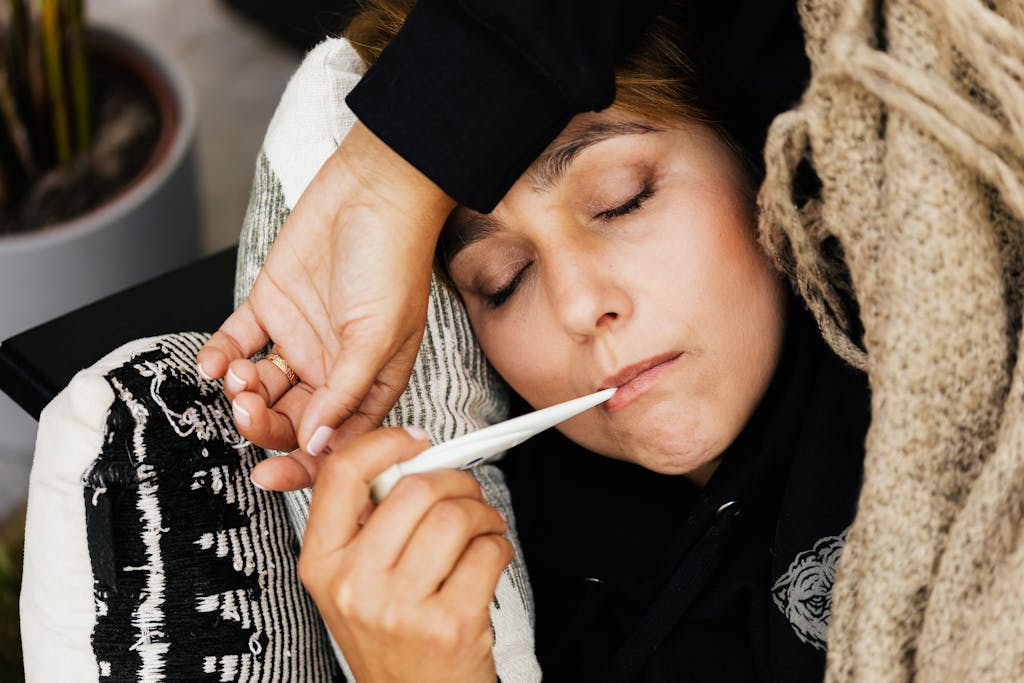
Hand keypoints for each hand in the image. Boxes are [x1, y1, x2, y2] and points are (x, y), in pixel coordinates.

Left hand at [197, 122, 455, 454]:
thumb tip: (319, 443)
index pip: (335, 441)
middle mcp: (333, 367)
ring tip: (237, 374)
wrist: (371, 190)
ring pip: (261, 387)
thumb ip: (346, 393)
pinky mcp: (271, 307)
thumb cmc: (392, 258)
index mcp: (369, 383)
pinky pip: (238, 343)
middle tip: (247, 412)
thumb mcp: (378, 335)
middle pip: (291, 419)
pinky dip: (220, 357)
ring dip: (242, 392)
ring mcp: (301, 339)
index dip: (304, 465)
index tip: (270, 477)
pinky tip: (215, 362)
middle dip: (264, 425)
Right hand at [299, 427, 511, 682]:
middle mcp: (354, 584)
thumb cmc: (391, 639)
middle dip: (455, 481)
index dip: (385, 443)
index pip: (341, 475)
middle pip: (414, 488)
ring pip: (456, 516)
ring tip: (483, 529)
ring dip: (483, 514)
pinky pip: (488, 551)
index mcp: (322, 564)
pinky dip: (499, 545)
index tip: (415, 442)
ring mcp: (400, 608)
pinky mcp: (449, 625)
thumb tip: (407, 457)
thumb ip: (367, 522)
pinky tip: (490, 558)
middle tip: (466, 494)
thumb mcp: (354, 582)